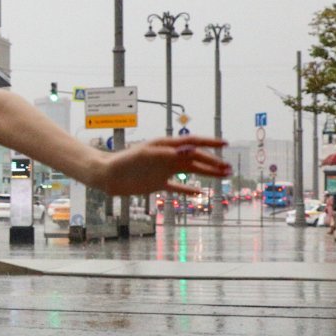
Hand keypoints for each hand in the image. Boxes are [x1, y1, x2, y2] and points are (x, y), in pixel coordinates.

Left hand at [95, 137, 228, 195]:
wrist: (106, 176)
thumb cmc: (124, 162)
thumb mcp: (145, 155)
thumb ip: (166, 152)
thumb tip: (189, 149)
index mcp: (166, 146)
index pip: (192, 142)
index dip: (209, 142)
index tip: (225, 144)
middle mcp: (168, 157)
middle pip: (195, 158)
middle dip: (213, 162)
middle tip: (229, 168)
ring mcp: (163, 170)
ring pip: (190, 170)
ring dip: (207, 173)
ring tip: (223, 176)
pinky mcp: (157, 183)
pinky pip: (176, 186)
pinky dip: (188, 189)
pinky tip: (199, 194)